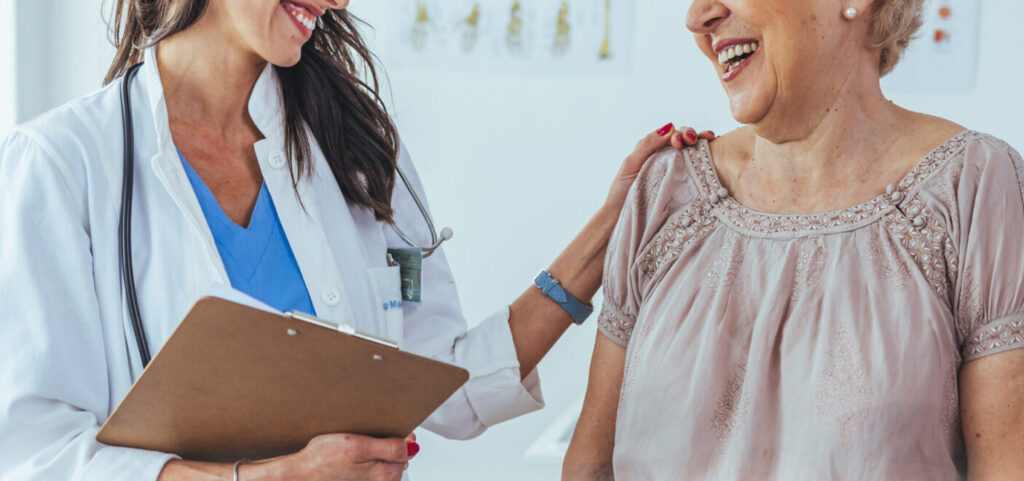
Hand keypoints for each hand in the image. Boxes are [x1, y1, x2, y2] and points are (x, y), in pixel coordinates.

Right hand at [279, 433, 418, 480]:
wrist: (301, 473)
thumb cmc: (322, 460)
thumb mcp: (358, 446)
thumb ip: (390, 448)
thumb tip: (413, 446)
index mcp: (387, 474)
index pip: (408, 448)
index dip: (398, 433)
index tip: (385, 426)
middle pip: (398, 453)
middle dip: (387, 440)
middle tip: (366, 434)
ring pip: (385, 457)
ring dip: (376, 447)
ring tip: (356, 442)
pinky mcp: (362, 479)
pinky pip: (373, 463)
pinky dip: (367, 454)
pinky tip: (352, 452)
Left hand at [604, 122, 714, 210]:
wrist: (620, 216)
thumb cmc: (622, 191)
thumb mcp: (631, 164)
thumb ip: (647, 145)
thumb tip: (670, 127)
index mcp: (653, 150)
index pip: (672, 135)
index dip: (679, 133)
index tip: (679, 142)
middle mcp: (666, 158)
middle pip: (684, 140)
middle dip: (692, 135)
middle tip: (694, 140)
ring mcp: (675, 171)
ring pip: (692, 152)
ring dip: (702, 143)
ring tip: (710, 139)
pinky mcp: (681, 186)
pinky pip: (695, 171)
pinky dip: (706, 160)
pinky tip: (714, 154)